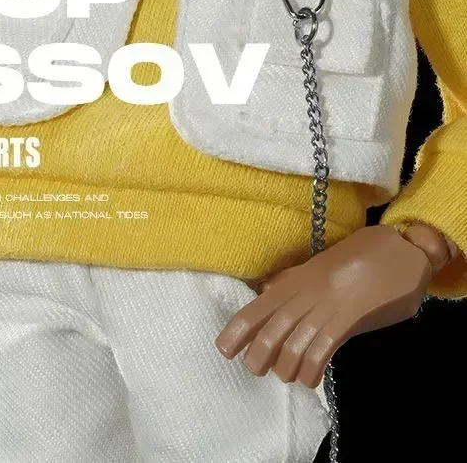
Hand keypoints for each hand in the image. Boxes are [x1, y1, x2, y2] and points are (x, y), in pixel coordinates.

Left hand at [215, 226, 432, 388]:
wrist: (402, 248)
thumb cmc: (362, 258)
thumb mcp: (320, 267)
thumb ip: (294, 281)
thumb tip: (266, 292)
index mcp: (299, 277)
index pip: (261, 304)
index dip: (240, 326)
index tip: (224, 349)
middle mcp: (308, 289)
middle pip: (273, 324)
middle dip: (259, 351)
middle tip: (254, 370)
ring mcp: (329, 302)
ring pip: (295, 339)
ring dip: (286, 365)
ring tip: (286, 376)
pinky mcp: (352, 316)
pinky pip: (324, 346)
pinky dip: (312, 367)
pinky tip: (310, 379)